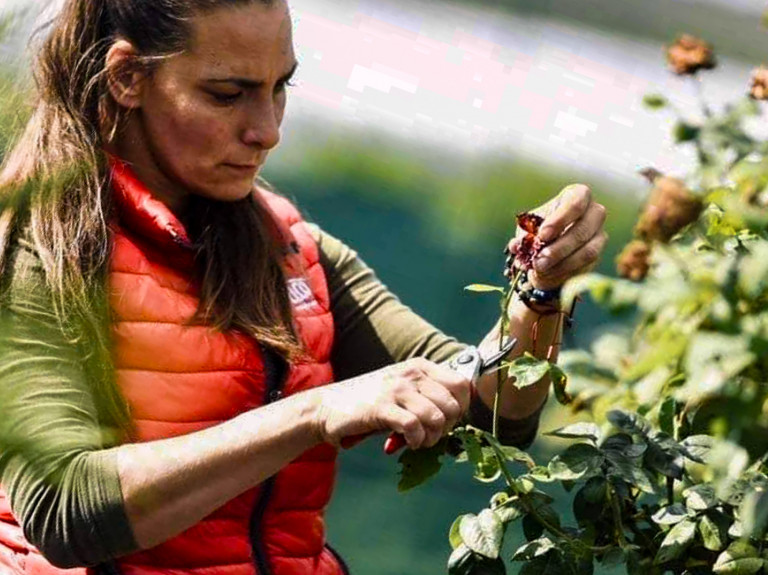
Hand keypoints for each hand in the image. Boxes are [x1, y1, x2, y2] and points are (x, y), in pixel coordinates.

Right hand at [311, 358, 471, 449]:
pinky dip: (415, 441)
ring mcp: (396, 389)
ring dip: (431, 437)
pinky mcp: (382, 407)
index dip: (461, 408)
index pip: (462, 384)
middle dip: (446, 428)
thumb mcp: (402, 388)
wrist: (328, 406)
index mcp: (420, 366)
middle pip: (453, 405)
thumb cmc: (368, 402)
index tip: (446, 422)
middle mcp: (411, 374)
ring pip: (437, 417)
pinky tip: (406, 443)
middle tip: (429, 435)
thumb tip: (457, 415)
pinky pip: (414, 427)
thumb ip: (427, 395)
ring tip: (418, 441)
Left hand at [508, 184, 607, 290]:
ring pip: (588, 252)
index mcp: (578, 195)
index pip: (576, 203)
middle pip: (582, 230)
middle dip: (559, 249)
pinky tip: (546, 276)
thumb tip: (516, 245)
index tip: (542, 236)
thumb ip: (524, 235)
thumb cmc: (540, 227)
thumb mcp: (529, 227)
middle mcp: (594, 213)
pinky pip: (584, 267)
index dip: (560, 220)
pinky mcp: (597, 256)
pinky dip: (564, 274)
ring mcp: (599, 235)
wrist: (549, 242)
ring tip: (540, 270)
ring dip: (562, 265)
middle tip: (538, 261)